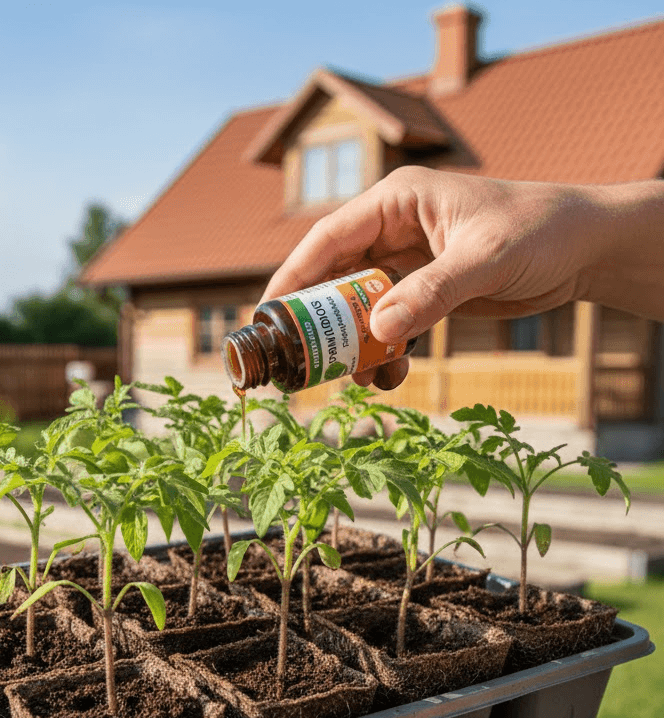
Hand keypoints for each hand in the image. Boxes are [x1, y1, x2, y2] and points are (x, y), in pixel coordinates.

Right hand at [260, 168, 663, 388]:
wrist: (587, 247)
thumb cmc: (542, 230)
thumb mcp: (484, 257)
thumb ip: (431, 293)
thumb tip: (378, 331)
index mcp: (397, 201)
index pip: (328, 239)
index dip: (293, 278)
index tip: (268, 315)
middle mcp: (394, 230)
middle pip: (335, 278)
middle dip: (321, 322)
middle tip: (306, 360)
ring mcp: (407, 263)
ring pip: (359, 308)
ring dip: (354, 345)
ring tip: (361, 377)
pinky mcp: (424, 291)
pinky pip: (388, 325)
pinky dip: (384, 352)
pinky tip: (392, 374)